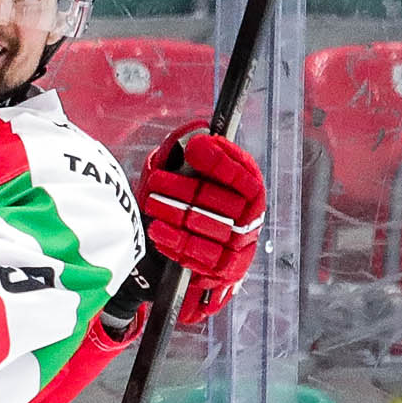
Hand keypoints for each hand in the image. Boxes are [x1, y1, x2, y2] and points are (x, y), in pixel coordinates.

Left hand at [135, 124, 265, 323]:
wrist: (189, 252)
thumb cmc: (195, 204)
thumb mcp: (190, 175)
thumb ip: (192, 154)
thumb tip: (196, 134)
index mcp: (250, 190)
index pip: (246, 176)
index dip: (222, 161)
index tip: (196, 148)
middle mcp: (250, 218)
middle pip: (224, 202)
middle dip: (186, 189)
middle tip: (156, 181)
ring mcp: (239, 245)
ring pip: (210, 228)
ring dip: (177, 214)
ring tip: (151, 204)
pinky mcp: (224, 269)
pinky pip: (202, 256)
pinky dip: (177, 242)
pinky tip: (158, 230)